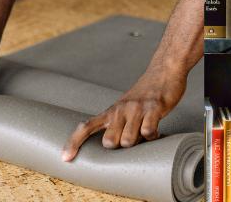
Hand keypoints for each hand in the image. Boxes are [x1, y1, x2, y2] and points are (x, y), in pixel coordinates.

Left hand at [61, 72, 184, 160]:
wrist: (164, 71)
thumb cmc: (145, 94)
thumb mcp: (125, 107)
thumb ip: (117, 124)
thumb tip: (115, 146)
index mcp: (110, 111)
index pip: (86, 127)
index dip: (74, 143)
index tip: (66, 158)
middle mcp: (120, 110)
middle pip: (110, 142)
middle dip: (121, 146)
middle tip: (132, 136)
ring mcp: (136, 109)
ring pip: (128, 140)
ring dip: (139, 141)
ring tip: (145, 131)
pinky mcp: (153, 108)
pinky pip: (148, 132)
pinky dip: (153, 135)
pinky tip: (156, 129)